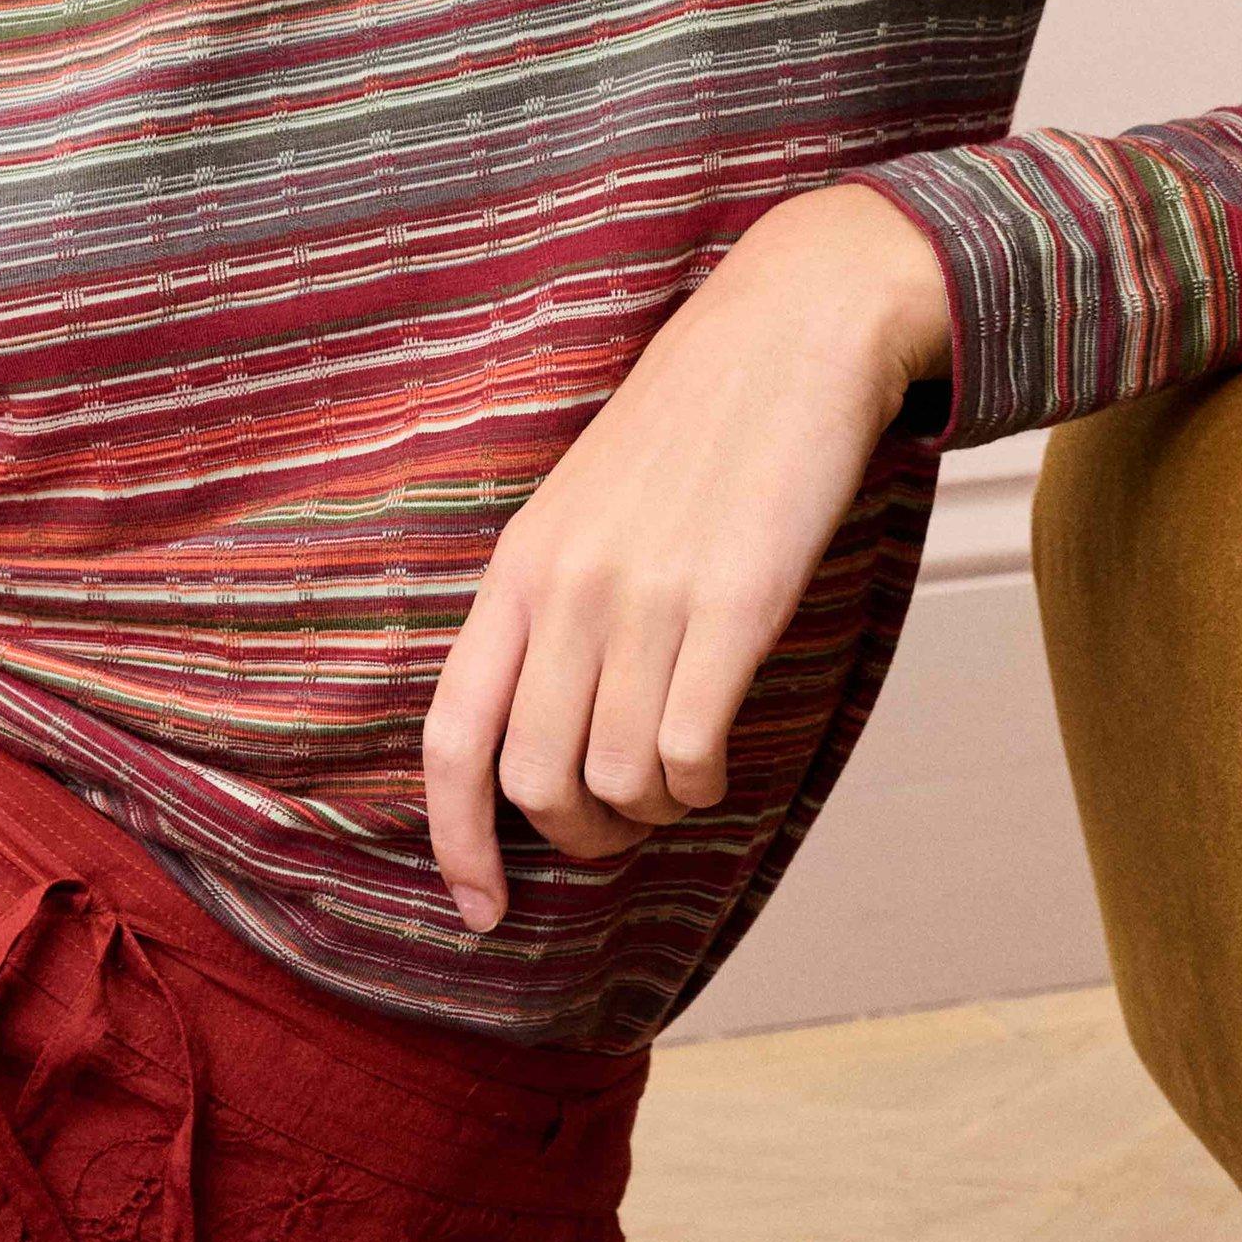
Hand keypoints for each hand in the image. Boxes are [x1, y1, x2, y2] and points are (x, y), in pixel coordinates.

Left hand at [421, 181, 953, 934]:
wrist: (790, 330)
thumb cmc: (694, 422)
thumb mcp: (585, 502)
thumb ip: (554, 603)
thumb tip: (543, 736)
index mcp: (519, 565)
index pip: (451, 736)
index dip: (455, 844)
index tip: (481, 911)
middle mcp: (568, 587)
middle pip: (535, 782)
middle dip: (580, 837)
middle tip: (624, 823)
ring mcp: (647, 595)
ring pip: (615, 782)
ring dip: (652, 809)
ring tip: (682, 775)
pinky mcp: (733, 603)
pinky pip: (689, 754)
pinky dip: (702, 782)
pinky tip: (719, 754)